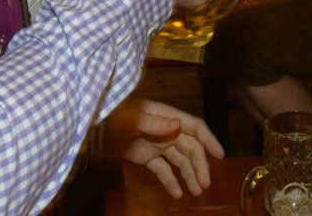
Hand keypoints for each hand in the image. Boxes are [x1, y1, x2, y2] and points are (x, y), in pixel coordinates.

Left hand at [106, 97, 223, 197]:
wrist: (92, 128)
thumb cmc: (114, 118)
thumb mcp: (134, 120)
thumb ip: (155, 123)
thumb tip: (178, 123)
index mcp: (166, 117)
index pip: (194, 127)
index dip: (209, 140)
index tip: (220, 156)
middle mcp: (165, 129)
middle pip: (190, 148)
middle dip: (199, 166)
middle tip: (205, 185)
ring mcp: (156, 144)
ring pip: (179, 161)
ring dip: (188, 175)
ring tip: (196, 192)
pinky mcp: (145, 156)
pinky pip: (162, 169)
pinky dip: (170, 181)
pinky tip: (177, 194)